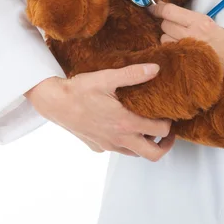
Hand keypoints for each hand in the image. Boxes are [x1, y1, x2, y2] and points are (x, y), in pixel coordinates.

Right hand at [24, 64, 175, 161]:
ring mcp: (108, 145)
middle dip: (165, 145)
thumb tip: (155, 69)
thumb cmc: (80, 90)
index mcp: (126, 123)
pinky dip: (127, 143)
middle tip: (168, 132)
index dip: (170, 123)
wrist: (54, 103)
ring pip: (135, 154)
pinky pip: (118, 150)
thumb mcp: (108, 78)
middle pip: (153, 154)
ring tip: (148, 129)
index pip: (160, 130)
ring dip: (146, 145)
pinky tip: (124, 127)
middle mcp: (119, 139)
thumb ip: (133, 74)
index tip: (170, 114)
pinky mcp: (98, 147)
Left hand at [147, 1, 223, 80]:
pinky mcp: (184, 61)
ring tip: (180, 41)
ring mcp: (186, 49)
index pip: (170, 11)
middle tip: (176, 28)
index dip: (158, 8)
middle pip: (164, 25)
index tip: (152, 6)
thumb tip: (172, 13)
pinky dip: (170, 49)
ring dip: (168, 38)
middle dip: (167, 24)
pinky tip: (179, 50)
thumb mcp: (212, 24)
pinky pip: (168, 51)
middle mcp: (191, 34)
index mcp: (199, 21)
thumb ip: (193, 19)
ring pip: (163, 38)